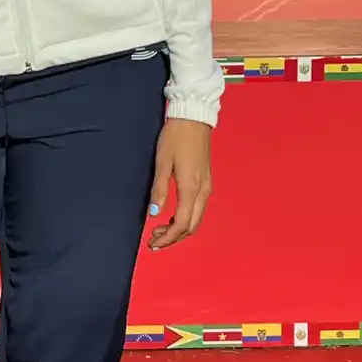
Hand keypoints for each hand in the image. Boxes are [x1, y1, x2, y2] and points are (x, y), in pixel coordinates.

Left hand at [147, 118, 211, 250]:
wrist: (193, 118)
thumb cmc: (175, 137)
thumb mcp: (162, 162)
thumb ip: (158, 189)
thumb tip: (154, 213)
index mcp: (191, 188)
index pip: (182, 224)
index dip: (168, 238)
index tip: (153, 243)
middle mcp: (203, 191)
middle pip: (192, 226)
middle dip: (173, 237)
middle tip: (154, 240)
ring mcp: (207, 186)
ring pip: (196, 219)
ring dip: (179, 229)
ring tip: (160, 229)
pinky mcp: (207, 181)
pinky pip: (198, 208)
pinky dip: (186, 218)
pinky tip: (173, 215)